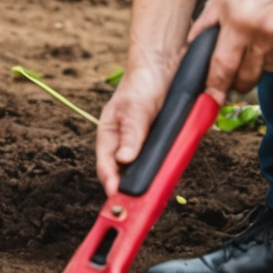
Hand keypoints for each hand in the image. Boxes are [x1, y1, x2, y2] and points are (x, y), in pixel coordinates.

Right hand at [95, 65, 170, 195]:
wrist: (165, 65)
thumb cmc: (142, 83)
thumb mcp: (136, 108)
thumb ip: (131, 133)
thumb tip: (124, 159)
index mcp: (110, 134)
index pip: (105, 164)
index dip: (110, 182)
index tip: (117, 197)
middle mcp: (124, 142)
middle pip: (123, 172)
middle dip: (128, 189)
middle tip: (136, 207)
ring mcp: (142, 143)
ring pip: (142, 169)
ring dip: (146, 182)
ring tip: (150, 199)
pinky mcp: (159, 141)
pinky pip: (159, 161)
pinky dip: (162, 170)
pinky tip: (167, 177)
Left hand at [192, 0, 272, 95]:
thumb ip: (205, 26)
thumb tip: (190, 52)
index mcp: (238, 22)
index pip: (223, 66)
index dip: (215, 87)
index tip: (210, 100)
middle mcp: (264, 34)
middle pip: (248, 76)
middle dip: (238, 81)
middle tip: (234, 73)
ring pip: (270, 69)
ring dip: (262, 61)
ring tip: (261, 36)